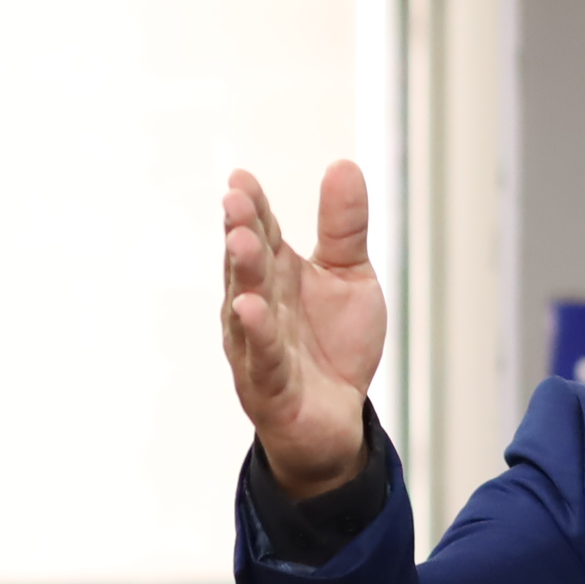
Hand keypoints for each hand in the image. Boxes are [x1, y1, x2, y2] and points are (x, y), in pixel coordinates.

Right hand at [220, 162, 385, 494]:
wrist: (337, 419)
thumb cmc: (333, 345)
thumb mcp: (349, 278)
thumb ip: (344, 228)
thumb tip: (344, 164)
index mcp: (277, 275)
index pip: (262, 233)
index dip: (252, 207)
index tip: (241, 178)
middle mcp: (259, 305)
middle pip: (248, 264)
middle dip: (240, 231)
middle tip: (234, 200)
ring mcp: (258, 346)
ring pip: (246, 306)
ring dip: (242, 274)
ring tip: (240, 242)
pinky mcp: (269, 386)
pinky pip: (262, 358)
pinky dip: (255, 335)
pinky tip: (249, 309)